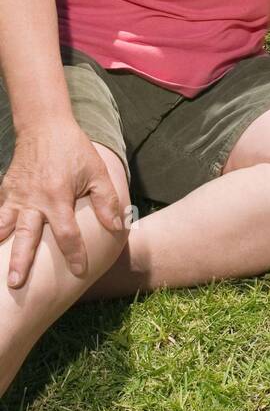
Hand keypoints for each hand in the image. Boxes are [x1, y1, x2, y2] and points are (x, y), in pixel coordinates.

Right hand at [0, 121, 125, 288]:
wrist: (44, 126)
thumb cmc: (74, 150)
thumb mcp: (97, 172)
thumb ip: (106, 200)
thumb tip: (117, 226)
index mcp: (58, 196)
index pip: (67, 233)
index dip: (74, 254)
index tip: (79, 272)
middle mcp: (34, 199)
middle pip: (27, 235)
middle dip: (21, 260)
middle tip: (17, 283)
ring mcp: (17, 195)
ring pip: (5, 226)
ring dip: (1, 248)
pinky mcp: (6, 190)